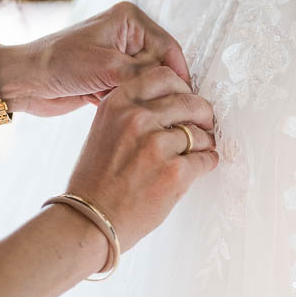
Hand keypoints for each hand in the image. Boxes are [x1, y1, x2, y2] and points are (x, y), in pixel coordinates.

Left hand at [0, 2, 190, 117]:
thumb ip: (143, 73)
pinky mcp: (109, 77)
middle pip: (159, 66)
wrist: (24, 81)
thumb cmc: (57, 64)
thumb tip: (175, 85)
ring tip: (125, 105)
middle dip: (154, 87)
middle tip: (152, 107)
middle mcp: (127, 34)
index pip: (168, 47)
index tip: (185, 97)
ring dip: (136, 96)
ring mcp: (118, 56)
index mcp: (129, 19)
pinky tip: (109, 104)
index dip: (177, 74)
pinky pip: (130, 92)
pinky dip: (124, 102)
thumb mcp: (107, 67)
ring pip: (145, 83)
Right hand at [63, 64, 218, 251]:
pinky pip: (206, 158)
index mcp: (118, 104)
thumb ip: (131, 112)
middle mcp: (136, 119)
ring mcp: (156, 145)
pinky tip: (196, 169)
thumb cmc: (95, 182)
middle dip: (202, 114)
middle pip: (189, 101)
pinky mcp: (174, 172)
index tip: (186, 99)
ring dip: (203, 144)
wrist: (89, 220)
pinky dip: (207, 163)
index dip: (181, 88)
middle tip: (204, 124)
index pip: (163, 76)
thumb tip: (171, 104)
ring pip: (199, 133)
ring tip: (195, 154)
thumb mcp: (103, 131)